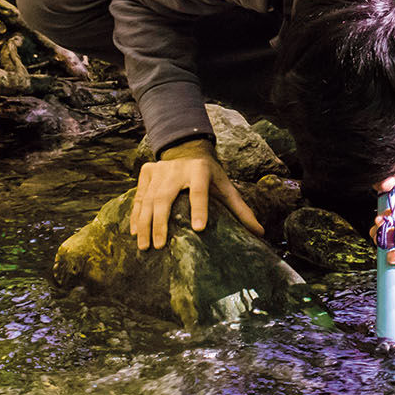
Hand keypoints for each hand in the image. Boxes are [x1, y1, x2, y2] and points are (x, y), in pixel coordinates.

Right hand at [130, 138, 264, 250]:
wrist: (187, 148)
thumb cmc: (210, 174)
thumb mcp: (226, 187)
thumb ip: (241, 210)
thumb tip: (259, 233)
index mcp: (201, 170)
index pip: (200, 191)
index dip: (200, 209)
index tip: (199, 228)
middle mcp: (178, 168)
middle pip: (166, 197)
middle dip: (161, 223)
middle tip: (160, 246)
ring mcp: (160, 169)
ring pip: (148, 199)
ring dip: (145, 223)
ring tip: (145, 246)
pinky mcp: (147, 171)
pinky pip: (139, 196)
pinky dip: (135, 215)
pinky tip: (135, 232)